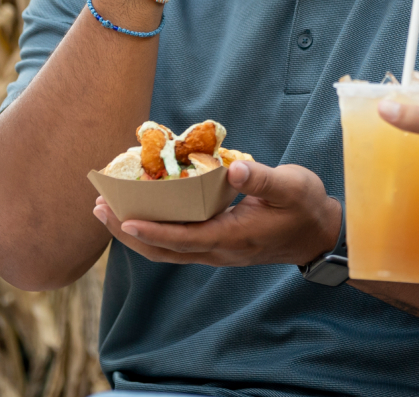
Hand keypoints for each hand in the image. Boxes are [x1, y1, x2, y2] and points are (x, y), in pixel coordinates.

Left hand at [92, 161, 340, 266]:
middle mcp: (218, 251)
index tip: (123, 217)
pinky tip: (142, 211)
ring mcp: (216, 251)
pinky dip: (152, 229)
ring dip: (134, 233)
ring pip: (165, 250)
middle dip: (128, 231)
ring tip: (108, 211)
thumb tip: (233, 167)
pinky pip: (176, 243)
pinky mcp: (217, 244)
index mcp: (232, 237)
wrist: (319, 235)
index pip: (183, 238)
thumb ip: (262, 177)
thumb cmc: (307, 207)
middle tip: (99, 208)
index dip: (151, 230)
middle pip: (163, 250)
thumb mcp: (292, 186)